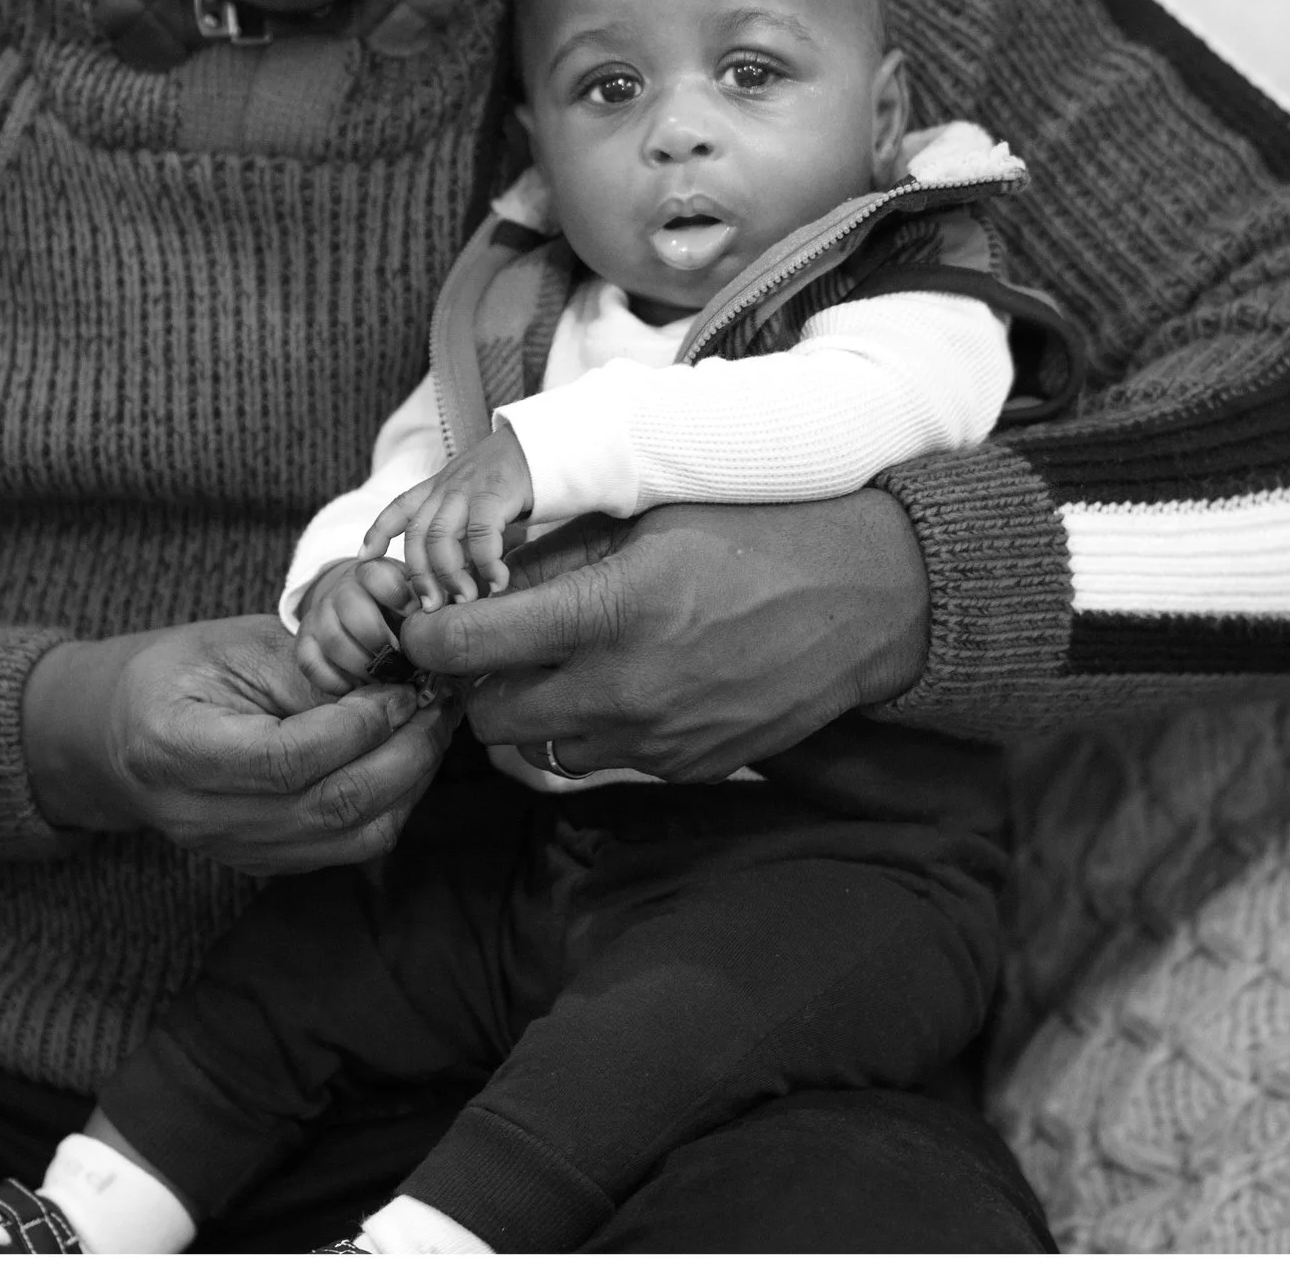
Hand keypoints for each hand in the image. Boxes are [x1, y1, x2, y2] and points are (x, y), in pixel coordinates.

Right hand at [22, 615, 453, 873]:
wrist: (116, 736)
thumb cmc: (174, 672)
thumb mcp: (229, 645)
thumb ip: (304, 666)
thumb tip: (390, 677)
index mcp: (175, 749)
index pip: (287, 758)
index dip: (358, 725)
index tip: (400, 684)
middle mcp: (203, 817)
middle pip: (329, 807)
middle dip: (403, 753)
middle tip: (439, 703)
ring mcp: (234, 851)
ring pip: (350, 838)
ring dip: (409, 783)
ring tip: (432, 727)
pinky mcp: (264, 864)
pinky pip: (346, 848)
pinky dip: (391, 805)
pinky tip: (405, 757)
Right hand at [295, 557, 420, 695]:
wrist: (361, 612)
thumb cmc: (399, 611)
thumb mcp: (416, 598)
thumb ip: (430, 606)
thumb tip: (448, 625)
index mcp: (373, 572)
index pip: (377, 574)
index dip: (398, 595)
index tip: (414, 617)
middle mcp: (341, 590)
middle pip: (351, 608)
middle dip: (379, 639)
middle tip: (401, 661)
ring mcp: (319, 616)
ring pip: (333, 639)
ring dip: (362, 665)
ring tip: (385, 679)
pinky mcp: (304, 642)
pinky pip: (310, 663)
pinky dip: (336, 681)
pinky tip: (358, 688)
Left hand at [362, 424, 533, 607]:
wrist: (544, 443)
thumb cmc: (513, 478)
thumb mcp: (475, 496)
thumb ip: (461, 527)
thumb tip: (457, 575)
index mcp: (439, 486)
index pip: (400, 507)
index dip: (378, 531)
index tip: (364, 558)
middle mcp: (447, 487)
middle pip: (417, 535)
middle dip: (420, 575)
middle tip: (430, 608)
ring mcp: (468, 489)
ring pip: (440, 537)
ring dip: (449, 575)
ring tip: (464, 601)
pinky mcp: (494, 493)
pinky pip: (481, 535)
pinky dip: (487, 564)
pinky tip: (498, 583)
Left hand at [395, 490, 929, 780]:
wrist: (865, 600)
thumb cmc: (754, 535)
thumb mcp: (651, 520)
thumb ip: (560, 557)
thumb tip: (476, 579)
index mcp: (610, 609)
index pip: (465, 647)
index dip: (426, 637)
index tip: (424, 622)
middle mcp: (625, 687)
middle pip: (488, 718)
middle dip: (474, 685)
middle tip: (491, 646)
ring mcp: (657, 739)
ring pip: (539, 749)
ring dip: (533, 713)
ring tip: (562, 664)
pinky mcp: (686, 769)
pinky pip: (603, 762)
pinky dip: (593, 730)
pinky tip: (625, 683)